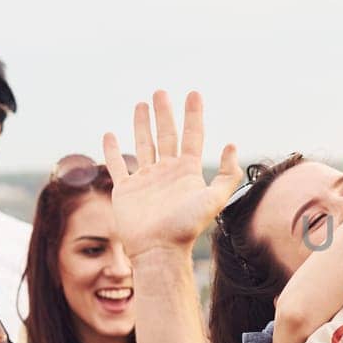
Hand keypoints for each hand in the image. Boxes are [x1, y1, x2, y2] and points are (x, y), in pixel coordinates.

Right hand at [103, 91, 242, 261]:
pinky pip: (117, 166)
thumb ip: (226, 175)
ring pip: (143, 145)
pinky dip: (112, 151)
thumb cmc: (186, 228)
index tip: (193, 93)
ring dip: (141, 124)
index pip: (192, 136)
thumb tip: (232, 145)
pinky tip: (110, 135)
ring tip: (141, 103)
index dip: (193, 115)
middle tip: (161, 92)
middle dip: (164, 113)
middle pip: (166, 135)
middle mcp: (167, 172)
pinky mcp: (126, 190)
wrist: (158, 251)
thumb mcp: (214, 200)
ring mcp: (146, 180)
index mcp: (188, 172)